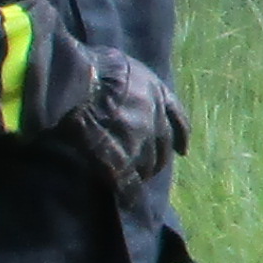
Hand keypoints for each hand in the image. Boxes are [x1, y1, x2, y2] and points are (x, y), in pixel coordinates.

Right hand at [34, 38, 188, 210]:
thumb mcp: (121, 63)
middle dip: (159, 158)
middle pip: (163, 147)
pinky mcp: (120, 160)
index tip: (183, 149)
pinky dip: (128, 193)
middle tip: (152, 168)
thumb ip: (128, 79)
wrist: (79, 84)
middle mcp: (155, 119)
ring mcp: (139, 142)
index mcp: (157, 93)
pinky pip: (128, 183)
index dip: (181, 135)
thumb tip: (120, 82)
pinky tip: (124, 198)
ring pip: (148, 166)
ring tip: (134, 180)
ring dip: (143, 174)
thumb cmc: (94, 66)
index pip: (178, 118)